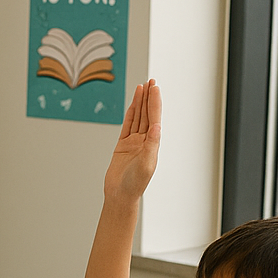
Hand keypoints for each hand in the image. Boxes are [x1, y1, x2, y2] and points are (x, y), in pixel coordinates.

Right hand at [102, 80, 161, 204]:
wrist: (120, 195)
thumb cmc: (134, 184)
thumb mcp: (146, 165)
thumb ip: (151, 145)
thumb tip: (157, 127)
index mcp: (152, 144)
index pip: (154, 118)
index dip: (154, 102)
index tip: (154, 88)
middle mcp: (145, 141)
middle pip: (147, 114)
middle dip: (149, 98)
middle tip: (151, 81)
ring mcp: (134, 142)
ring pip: (138, 118)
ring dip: (140, 103)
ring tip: (141, 87)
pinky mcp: (122, 146)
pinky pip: (127, 126)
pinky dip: (130, 114)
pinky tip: (133, 104)